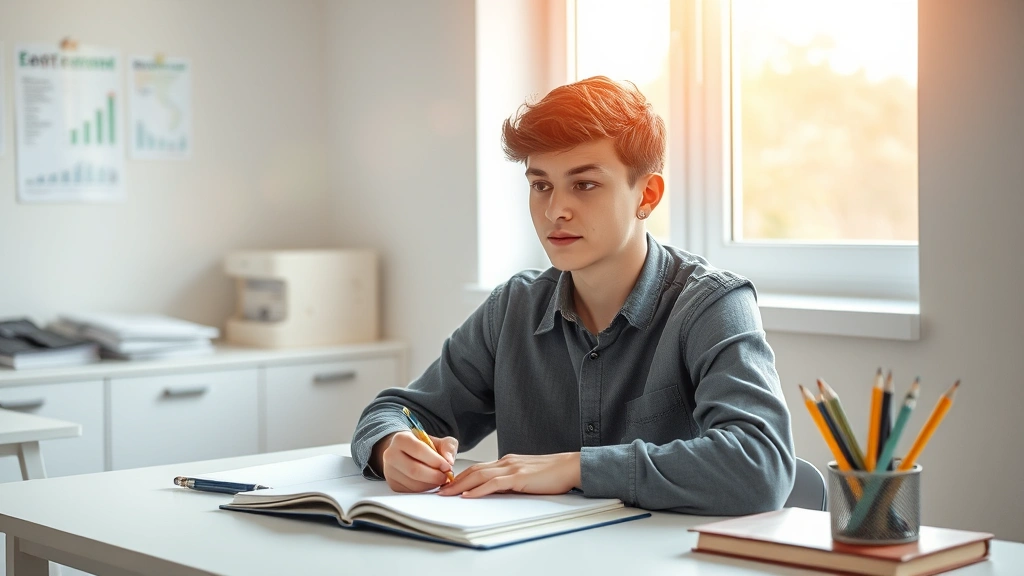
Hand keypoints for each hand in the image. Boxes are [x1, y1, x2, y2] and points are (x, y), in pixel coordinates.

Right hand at [374, 431, 458, 492]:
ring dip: (431, 484)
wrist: (406, 452)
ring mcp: (390, 471)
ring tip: (439, 478)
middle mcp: (391, 454)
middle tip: (446, 476)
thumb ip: (448, 447)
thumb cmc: (423, 447)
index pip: (419, 450)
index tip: (447, 466)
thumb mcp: (438, 441)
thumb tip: (449, 461)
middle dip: (434, 476)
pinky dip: (425, 489)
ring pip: (413, 483)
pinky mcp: (393, 484)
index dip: (435, 460)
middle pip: (414, 470)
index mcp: (401, 439)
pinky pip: (411, 491)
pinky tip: (430, 482)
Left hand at [437, 452, 580, 497]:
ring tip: (446, 494)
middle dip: (454, 481)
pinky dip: (478, 490)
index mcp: (508, 461)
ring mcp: (512, 468)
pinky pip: (493, 484)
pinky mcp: (519, 477)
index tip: (448, 486)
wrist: (571, 467)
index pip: (478, 468)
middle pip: (473, 470)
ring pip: (479, 475)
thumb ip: (511, 481)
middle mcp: (507, 462)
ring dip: (460, 486)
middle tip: (439, 490)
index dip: (461, 477)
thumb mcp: (527, 476)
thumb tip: (495, 491)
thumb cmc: (552, 474)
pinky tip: (468, 496)